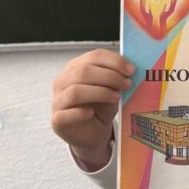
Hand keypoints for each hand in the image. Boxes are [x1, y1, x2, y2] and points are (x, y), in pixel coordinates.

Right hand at [51, 49, 133, 170]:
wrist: (93, 132)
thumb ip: (115, 79)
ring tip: (116, 97)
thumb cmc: (101, 107)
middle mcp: (63, 81)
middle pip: (84, 71)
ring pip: (75, 91)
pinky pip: (65, 114)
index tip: (131, 70)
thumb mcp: (111, 90)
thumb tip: (127, 72)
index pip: (94, 56)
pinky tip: (91, 113)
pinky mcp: (57, 120)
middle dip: (109, 76)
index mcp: (76, 67)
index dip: (114, 61)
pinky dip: (80, 113)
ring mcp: (57, 100)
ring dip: (100, 92)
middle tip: (127, 84)